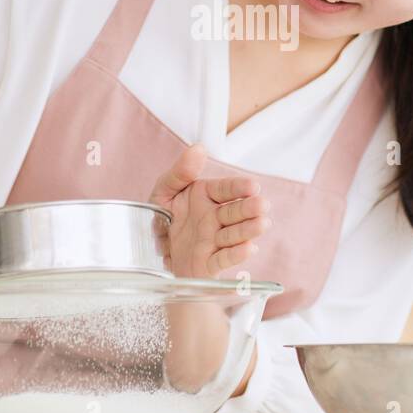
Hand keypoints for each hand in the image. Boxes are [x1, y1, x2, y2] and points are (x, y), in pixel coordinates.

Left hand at [148, 143, 271, 279]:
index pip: (226, 189)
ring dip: (249, 230)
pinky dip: (236, 255)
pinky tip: (249, 248)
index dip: (239, 187)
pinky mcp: (209, 264)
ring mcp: (214, 241)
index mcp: (206, 197)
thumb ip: (180, 171)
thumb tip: (198, 149)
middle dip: (249, 208)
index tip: (252, 186)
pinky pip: (224, 259)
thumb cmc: (162, 220)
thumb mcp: (164, 191)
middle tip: (262, 205)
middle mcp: (214, 218)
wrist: (150, 254)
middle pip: (235, 211)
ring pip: (234, 234)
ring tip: (262, 224)